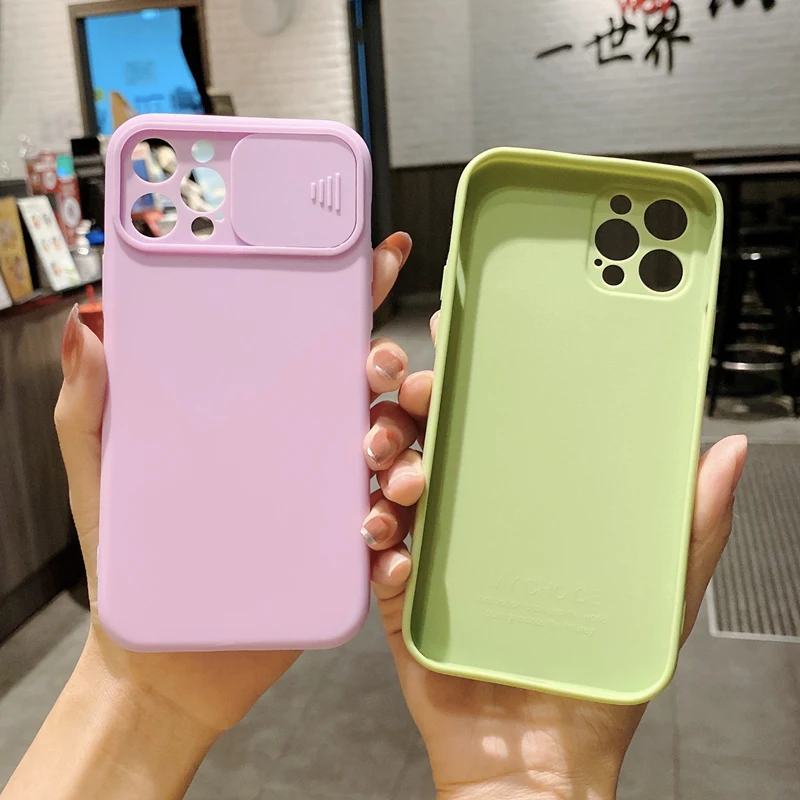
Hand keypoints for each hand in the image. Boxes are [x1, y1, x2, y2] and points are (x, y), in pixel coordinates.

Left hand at [53, 232, 414, 738]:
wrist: (160, 668)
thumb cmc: (131, 564)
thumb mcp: (101, 477)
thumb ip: (91, 408)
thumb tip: (86, 330)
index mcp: (259, 417)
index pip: (310, 344)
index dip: (349, 296)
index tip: (377, 258)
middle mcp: (303, 449)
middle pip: (369, 390)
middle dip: (392, 370)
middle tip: (380, 371)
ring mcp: (329, 501)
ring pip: (396, 455)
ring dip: (406, 450)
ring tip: (384, 469)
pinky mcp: (345, 556)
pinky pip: (393, 533)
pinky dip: (398, 532)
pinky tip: (379, 540)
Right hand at [368, 310, 747, 799]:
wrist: (540, 756)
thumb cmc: (595, 671)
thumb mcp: (658, 588)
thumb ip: (689, 520)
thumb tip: (724, 454)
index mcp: (525, 501)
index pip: (490, 421)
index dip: (464, 381)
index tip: (450, 351)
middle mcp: (474, 515)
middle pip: (425, 439)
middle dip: (408, 408)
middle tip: (412, 398)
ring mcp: (433, 550)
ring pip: (388, 484)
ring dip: (386, 465)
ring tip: (405, 476)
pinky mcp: (401, 594)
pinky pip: (374, 553)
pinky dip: (376, 538)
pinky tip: (396, 544)